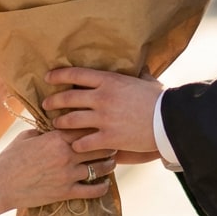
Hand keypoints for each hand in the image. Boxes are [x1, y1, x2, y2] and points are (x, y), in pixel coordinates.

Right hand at [0, 127, 116, 209]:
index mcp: (56, 137)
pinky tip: (104, 183)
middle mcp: (66, 155)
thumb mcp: (28, 136)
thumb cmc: (10, 157)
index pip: (87, 126)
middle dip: (109, 144)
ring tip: (111, 162)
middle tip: (114, 142)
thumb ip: (47, 130)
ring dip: (108, 165)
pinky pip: (92, 191)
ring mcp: (68, 175)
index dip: (98, 125)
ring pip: (100, 168)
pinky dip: (102, 187)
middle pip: (99, 146)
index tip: (104, 125)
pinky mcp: (66, 193)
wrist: (0, 184)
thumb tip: (58, 124)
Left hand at [43, 66, 161, 154]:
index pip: (75, 74)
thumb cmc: (161, 99)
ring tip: (56, 125)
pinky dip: (77, 145)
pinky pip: (84, 143)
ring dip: (61, 123)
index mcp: (109, 81)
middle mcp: (102, 98)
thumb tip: (142, 68)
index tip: (48, 77)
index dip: (58, 75)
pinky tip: (74, 147)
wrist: (171, 120)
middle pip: (68, 98)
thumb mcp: (147, 82)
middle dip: (53, 101)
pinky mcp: (109, 138)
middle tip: (45, 104)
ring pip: (71, 121)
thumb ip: (138, 76)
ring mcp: (103, 119)